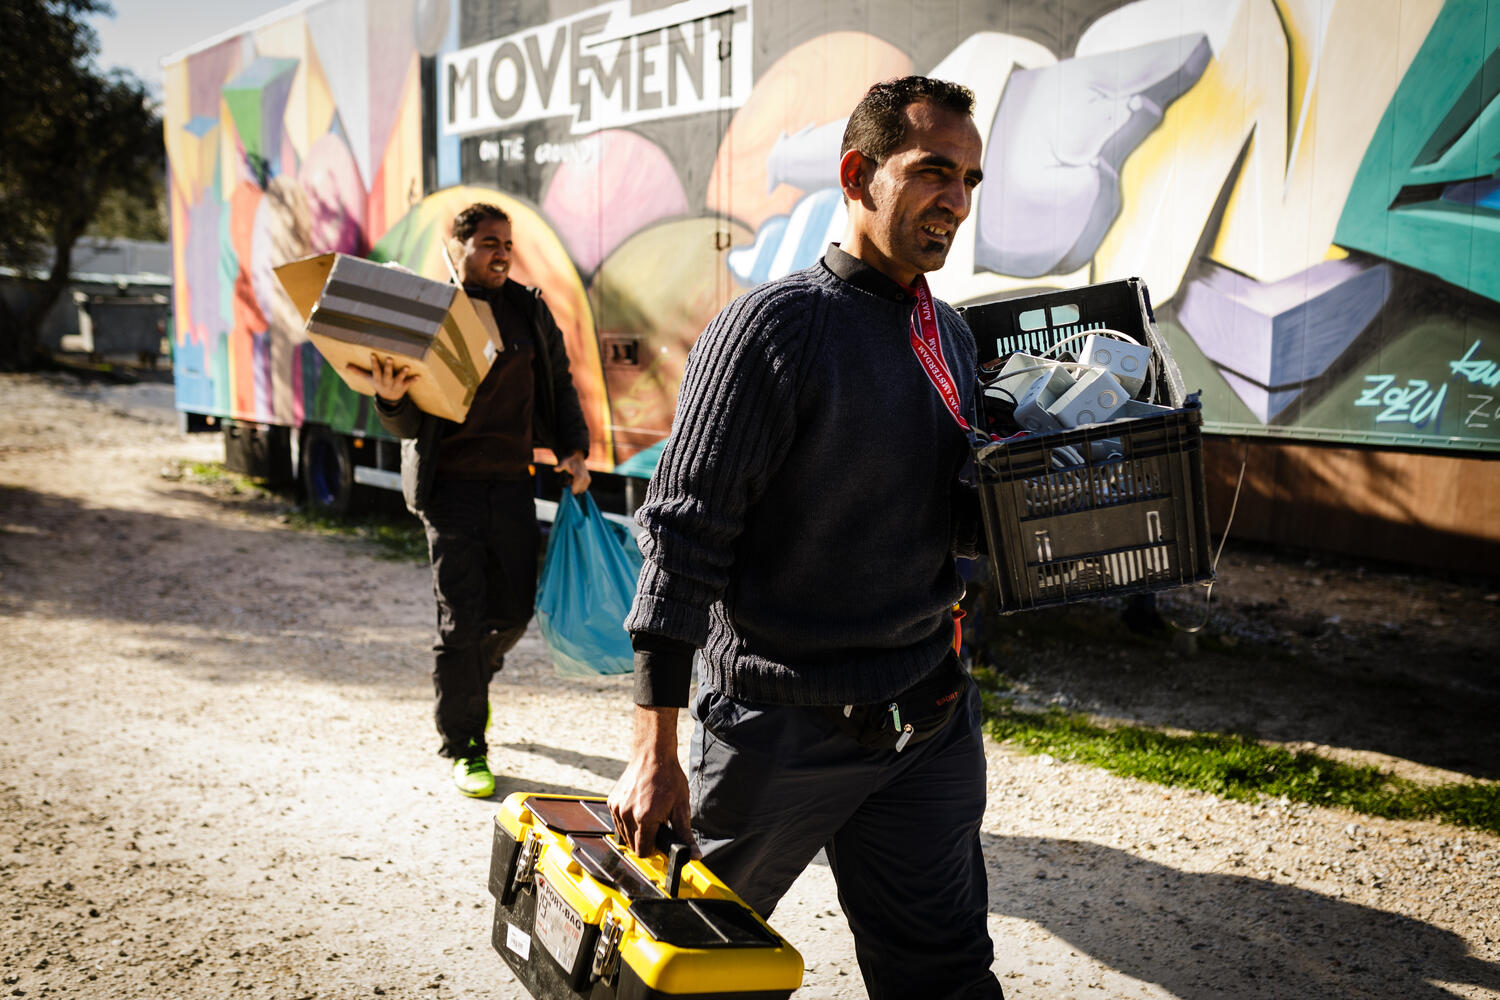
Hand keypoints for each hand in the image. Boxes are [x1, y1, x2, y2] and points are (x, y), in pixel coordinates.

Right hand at [348, 353, 418, 401]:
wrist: (389, 399)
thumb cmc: (378, 384)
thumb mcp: (368, 379)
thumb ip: (359, 371)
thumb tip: (346, 366)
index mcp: (378, 379)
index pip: (375, 370)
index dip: (374, 363)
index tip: (373, 354)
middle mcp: (386, 382)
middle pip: (387, 374)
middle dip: (388, 367)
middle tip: (389, 358)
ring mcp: (395, 385)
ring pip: (399, 379)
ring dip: (402, 373)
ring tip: (407, 367)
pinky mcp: (403, 386)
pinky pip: (408, 383)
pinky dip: (413, 380)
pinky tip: (418, 377)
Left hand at [557, 451, 590, 494]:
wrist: (576, 456)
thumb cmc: (568, 460)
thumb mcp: (563, 463)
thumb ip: (560, 467)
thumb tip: (555, 469)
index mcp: (579, 477)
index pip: (574, 491)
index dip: (569, 489)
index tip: (567, 482)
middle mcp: (585, 479)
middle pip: (577, 491)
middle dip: (572, 488)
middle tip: (569, 480)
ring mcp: (587, 480)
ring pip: (581, 490)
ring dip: (576, 487)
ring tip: (572, 479)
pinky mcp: (588, 480)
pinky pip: (583, 488)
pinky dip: (579, 486)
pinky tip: (575, 480)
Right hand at [608, 706, 695, 857]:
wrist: (652, 754)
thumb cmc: (669, 778)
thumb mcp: (681, 806)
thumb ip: (685, 833)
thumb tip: (694, 855)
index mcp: (645, 818)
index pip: (643, 851)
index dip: (654, 848)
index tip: (660, 838)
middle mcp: (628, 814)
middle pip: (633, 845)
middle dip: (645, 840)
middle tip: (657, 824)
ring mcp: (618, 808)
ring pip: (624, 835)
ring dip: (636, 831)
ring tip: (649, 814)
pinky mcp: (612, 802)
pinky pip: (618, 822)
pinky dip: (628, 821)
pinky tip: (639, 808)